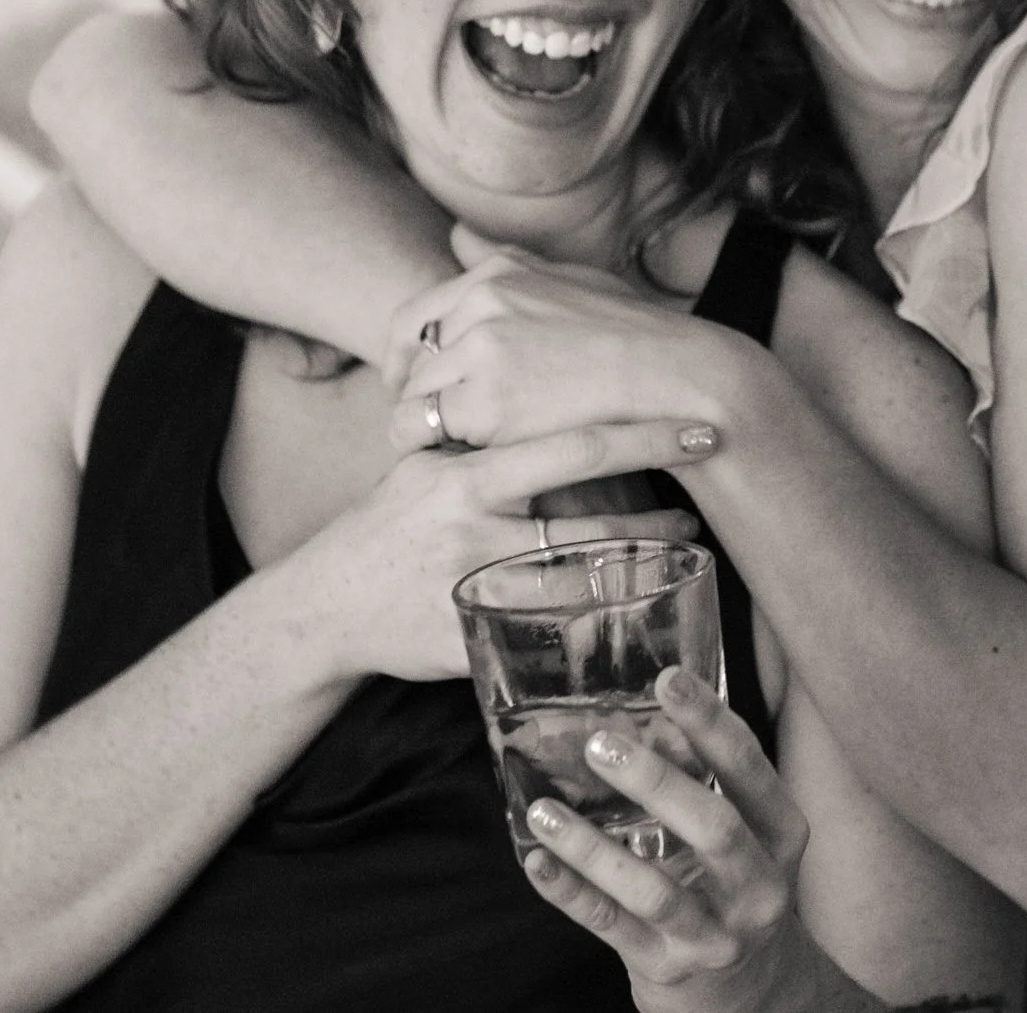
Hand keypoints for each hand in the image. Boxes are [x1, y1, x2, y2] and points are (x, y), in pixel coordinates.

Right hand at [273, 442, 698, 683]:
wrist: (322, 606)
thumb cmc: (391, 524)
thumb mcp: (428, 465)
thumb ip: (484, 433)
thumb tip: (559, 382)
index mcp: (463, 476)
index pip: (567, 449)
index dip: (639, 438)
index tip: (698, 427)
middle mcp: (470, 533)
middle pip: (585, 524)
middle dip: (654, 514)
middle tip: (704, 498)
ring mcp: (474, 595)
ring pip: (577, 586)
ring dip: (637, 567)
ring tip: (683, 541)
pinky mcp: (473, 644)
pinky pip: (550, 637)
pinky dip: (598, 623)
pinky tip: (636, 604)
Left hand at [384, 227, 763, 455]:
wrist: (679, 379)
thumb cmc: (635, 335)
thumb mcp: (572, 277)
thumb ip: (508, 260)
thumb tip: (457, 235)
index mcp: (496, 275)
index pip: (414, 318)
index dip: (405, 359)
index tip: (416, 386)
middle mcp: (480, 304)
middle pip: (410, 362)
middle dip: (414, 397)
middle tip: (430, 429)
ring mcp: (480, 353)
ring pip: (413, 400)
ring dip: (425, 430)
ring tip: (450, 453)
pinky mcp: (486, 406)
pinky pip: (427, 434)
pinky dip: (436, 453)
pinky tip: (466, 464)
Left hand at [523, 666, 823, 1012]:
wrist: (751, 994)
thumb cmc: (735, 887)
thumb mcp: (742, 833)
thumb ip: (705, 778)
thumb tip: (653, 718)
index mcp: (780, 836)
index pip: (751, 770)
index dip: (711, 723)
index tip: (670, 679)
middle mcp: (758, 887)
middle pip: (714, 829)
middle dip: (657, 782)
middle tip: (599, 744)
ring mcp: (714, 934)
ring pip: (654, 890)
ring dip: (594, 847)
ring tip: (545, 810)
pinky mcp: (667, 966)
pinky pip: (611, 927)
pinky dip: (571, 893)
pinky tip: (537, 862)